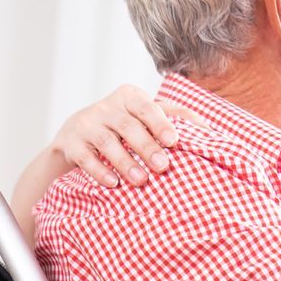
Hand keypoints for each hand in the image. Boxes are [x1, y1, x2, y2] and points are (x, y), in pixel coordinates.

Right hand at [54, 84, 200, 186]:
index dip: (160, 123)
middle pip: (128, 126)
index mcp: (129, 97)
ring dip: (125, 162)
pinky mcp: (70, 142)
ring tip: (141, 180)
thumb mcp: (146, 117)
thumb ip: (176, 117)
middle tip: (163, 167)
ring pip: (106, 141)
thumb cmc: (123, 127)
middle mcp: (107, 107)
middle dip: (146, 146)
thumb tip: (210, 130)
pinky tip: (113, 183)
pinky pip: (84, 156)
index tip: (174, 142)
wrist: (75, 136)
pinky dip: (99, 170)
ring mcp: (86, 123)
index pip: (146, 107)